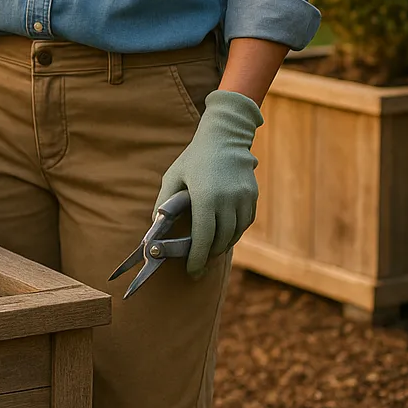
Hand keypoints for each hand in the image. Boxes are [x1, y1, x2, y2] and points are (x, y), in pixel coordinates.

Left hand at [155, 89, 262, 276]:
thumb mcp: (173, 176)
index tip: (192, 271)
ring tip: (210, 251)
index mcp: (206, 197)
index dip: (197, 258)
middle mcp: (228, 200)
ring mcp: (243, 199)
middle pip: (221, 240)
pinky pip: (245, 223)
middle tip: (199, 265)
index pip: (203, 237)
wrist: (225, 136)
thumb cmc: (193, 157)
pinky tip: (224, 234)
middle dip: (209, 255)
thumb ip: (163, 202)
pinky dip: (235, 232)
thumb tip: (155, 227)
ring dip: (222, 245)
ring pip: (235, 234)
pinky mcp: (253, 196)